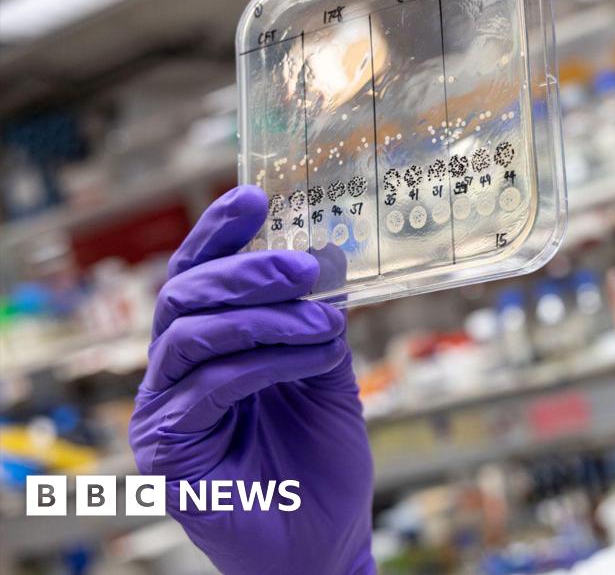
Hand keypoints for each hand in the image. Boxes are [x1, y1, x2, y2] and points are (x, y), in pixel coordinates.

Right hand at [129, 186, 374, 573]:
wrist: (325, 541)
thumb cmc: (322, 464)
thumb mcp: (329, 377)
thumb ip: (319, 323)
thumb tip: (327, 257)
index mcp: (208, 350)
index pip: (200, 279)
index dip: (219, 233)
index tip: (254, 195)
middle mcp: (176, 374)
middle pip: (185, 297)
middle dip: (248, 271)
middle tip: (306, 265)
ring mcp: (164, 411)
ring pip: (190, 335)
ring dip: (264, 316)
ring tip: (325, 321)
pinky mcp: (166, 449)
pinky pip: (208, 386)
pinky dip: (264, 362)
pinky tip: (315, 357)